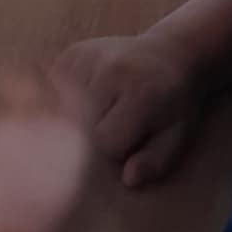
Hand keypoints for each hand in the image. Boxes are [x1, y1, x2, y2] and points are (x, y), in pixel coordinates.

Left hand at [0, 66, 97, 231]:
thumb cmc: (50, 227)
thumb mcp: (78, 179)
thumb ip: (68, 138)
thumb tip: (53, 117)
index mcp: (67, 123)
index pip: (59, 77)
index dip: (46, 80)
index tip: (37, 87)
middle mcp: (29, 114)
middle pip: (14, 74)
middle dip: (7, 84)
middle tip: (0, 108)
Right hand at [56, 31, 204, 187]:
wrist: (171, 52)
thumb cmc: (173, 102)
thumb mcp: (175, 134)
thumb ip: (154, 161)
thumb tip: (128, 180)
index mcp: (141, 94)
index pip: (106, 142)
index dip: (116, 148)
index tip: (129, 137)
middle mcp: (113, 71)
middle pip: (81, 125)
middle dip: (93, 133)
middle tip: (115, 122)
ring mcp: (90, 58)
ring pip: (64, 107)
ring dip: (78, 115)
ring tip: (103, 106)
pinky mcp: (73, 52)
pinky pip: (55, 87)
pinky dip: (65, 97)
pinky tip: (86, 94)